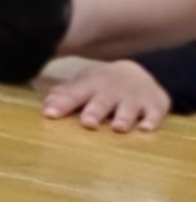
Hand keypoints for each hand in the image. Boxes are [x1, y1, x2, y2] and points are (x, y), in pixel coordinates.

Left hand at [41, 57, 169, 133]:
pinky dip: (152, 120)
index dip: (62, 104)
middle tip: (88, 123)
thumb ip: (64, 96)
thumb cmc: (101, 86)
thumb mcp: (82, 85)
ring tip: (118, 127)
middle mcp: (112, 92)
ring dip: (123, 117)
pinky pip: (155, 113)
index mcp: (90, 86)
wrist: (137, 73)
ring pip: (128, 108)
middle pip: (102, 102)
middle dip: (95, 112)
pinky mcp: (155, 105)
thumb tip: (46, 106)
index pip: (73, 95)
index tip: (50, 114)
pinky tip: (146, 128)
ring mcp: (135, 98)